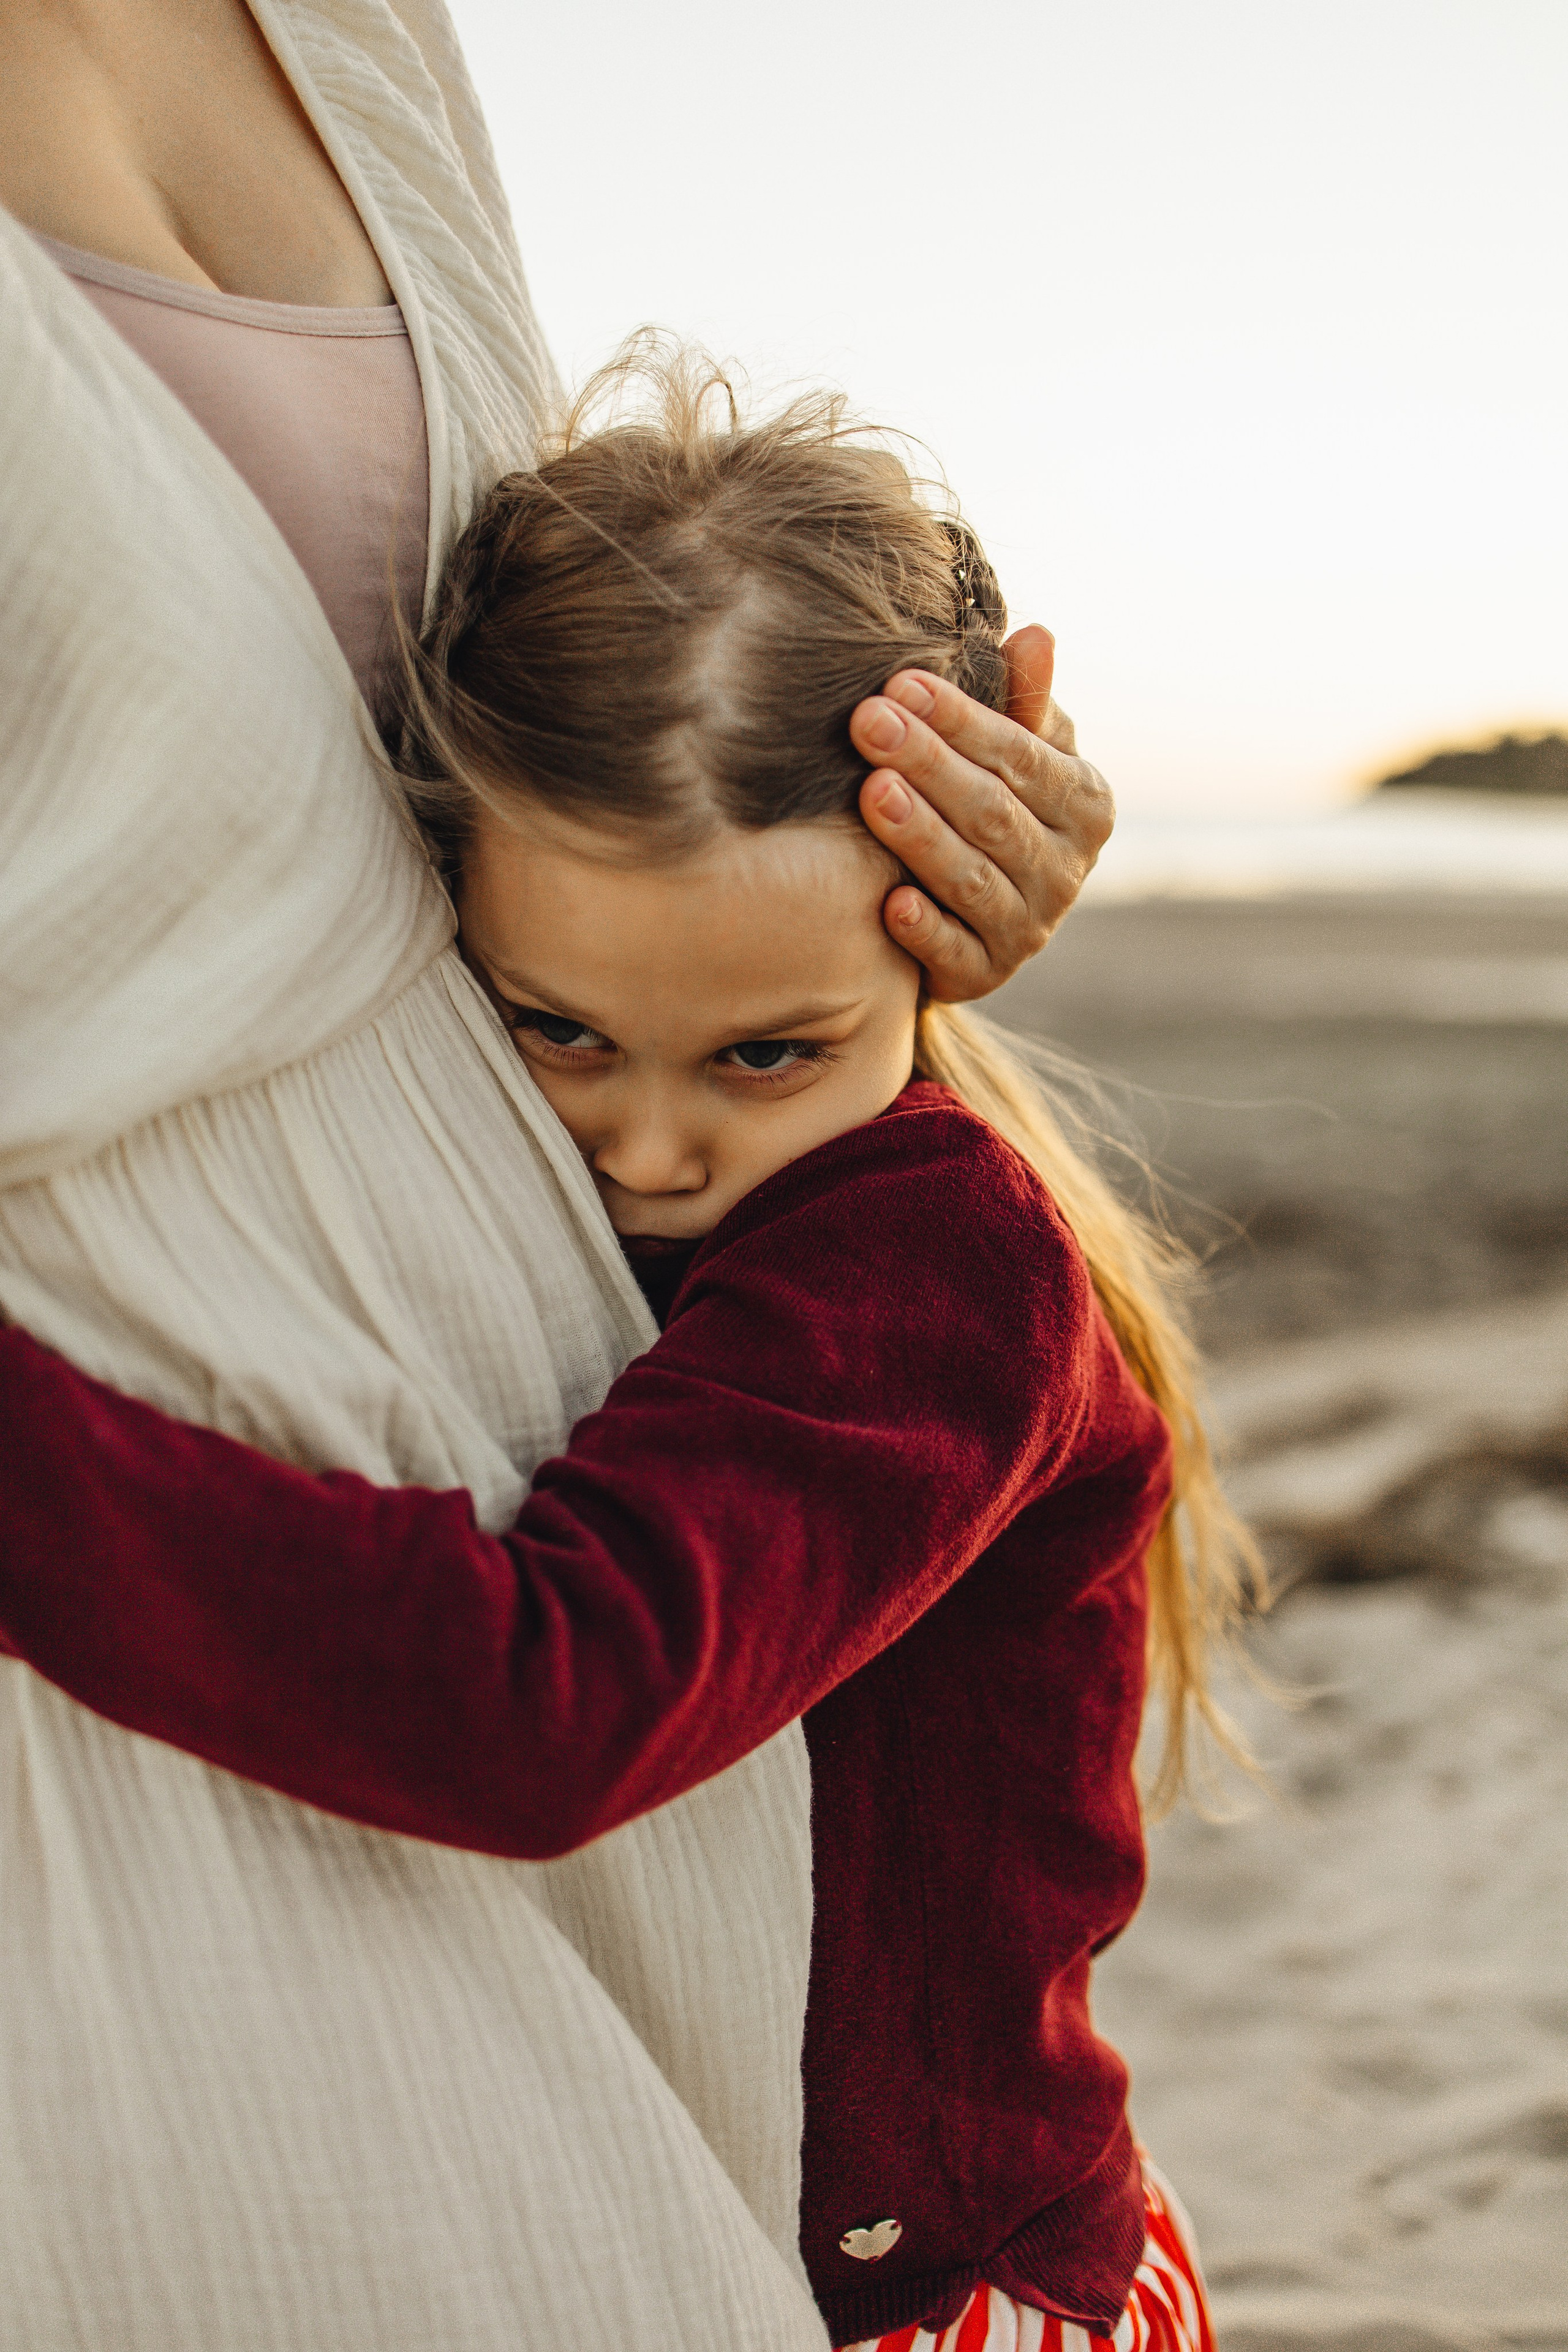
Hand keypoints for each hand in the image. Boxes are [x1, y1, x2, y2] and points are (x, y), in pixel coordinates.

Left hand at [850, 625, 1112, 1001]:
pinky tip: (889, 902)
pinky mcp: (985, 974)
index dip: (963, 721)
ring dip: (922, 836)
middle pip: (992, 813)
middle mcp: (1066, 870)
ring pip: (973, 878)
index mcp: (1084, 803)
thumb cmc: (993, 800)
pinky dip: (925, 929)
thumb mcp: (1015, 748)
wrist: (976, 905)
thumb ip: (1023, 698)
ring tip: (872, 793)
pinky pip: (955, 953)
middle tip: (869, 722)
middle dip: (929, 764)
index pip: (1021, 757)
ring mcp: (1029, 927)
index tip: (903, 683)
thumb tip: (1035, 634)